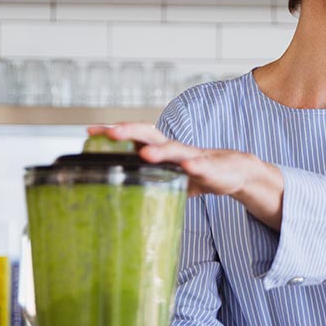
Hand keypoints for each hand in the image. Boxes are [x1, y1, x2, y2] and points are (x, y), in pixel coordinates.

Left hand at [88, 123, 283, 229]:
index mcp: (162, 149)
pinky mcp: (211, 169)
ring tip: (144, 153)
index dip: (114, 132)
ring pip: (174, 149)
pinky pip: (201, 167)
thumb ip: (148, 178)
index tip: (89, 130)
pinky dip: (194, 167)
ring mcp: (193, 157)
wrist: (235, 172)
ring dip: (159, 151)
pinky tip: (188, 168)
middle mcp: (174, 148)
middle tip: (109, 133)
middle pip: (149, 134)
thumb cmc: (198, 172)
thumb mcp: (169, 175)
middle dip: (129, 131)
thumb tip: (119, 195)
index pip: (134, 135)